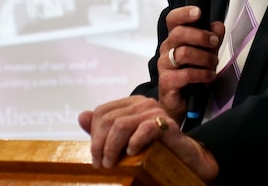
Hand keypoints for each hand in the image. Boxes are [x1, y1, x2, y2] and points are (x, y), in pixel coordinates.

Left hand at [78, 95, 218, 181]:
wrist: (185, 158)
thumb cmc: (154, 148)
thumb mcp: (125, 140)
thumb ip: (104, 129)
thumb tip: (81, 116)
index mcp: (131, 103)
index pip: (102, 112)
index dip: (94, 135)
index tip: (96, 157)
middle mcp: (142, 103)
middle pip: (108, 119)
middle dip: (100, 144)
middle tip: (102, 164)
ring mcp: (155, 111)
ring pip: (121, 124)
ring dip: (112, 147)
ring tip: (112, 163)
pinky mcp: (166, 123)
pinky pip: (144, 129)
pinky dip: (135, 142)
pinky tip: (132, 152)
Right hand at [157, 6, 224, 119]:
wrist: (182, 103)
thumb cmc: (192, 75)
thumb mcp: (206, 54)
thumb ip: (212, 39)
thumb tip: (218, 25)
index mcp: (174, 39)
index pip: (173, 20)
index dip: (184, 13)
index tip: (198, 12)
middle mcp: (166, 49)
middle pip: (179, 33)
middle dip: (201, 36)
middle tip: (214, 43)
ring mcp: (164, 65)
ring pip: (184, 53)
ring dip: (205, 58)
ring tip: (213, 65)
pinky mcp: (166, 82)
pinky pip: (187, 74)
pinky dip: (202, 74)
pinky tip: (209, 76)